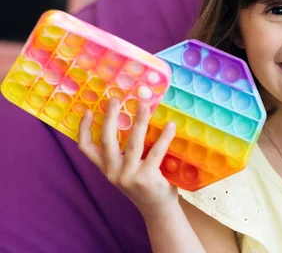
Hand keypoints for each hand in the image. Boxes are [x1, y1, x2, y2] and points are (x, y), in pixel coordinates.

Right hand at [78, 97, 177, 216]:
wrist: (157, 210)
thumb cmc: (144, 184)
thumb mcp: (127, 170)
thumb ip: (123, 153)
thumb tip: (133, 119)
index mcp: (106, 169)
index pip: (86, 148)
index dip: (83, 129)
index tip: (88, 111)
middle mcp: (113, 172)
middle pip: (106, 140)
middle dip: (110, 117)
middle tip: (116, 99)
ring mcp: (129, 176)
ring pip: (132, 143)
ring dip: (139, 122)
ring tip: (144, 106)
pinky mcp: (146, 178)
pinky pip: (156, 152)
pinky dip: (164, 137)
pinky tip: (170, 126)